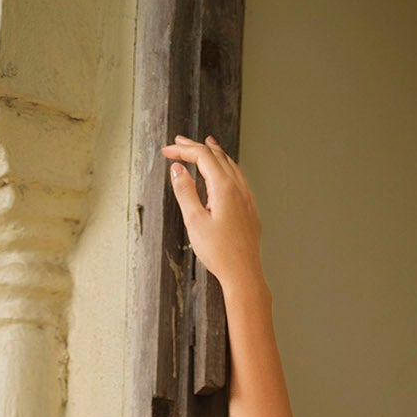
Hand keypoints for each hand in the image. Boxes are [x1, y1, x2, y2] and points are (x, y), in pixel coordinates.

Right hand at [162, 135, 262, 293]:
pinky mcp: (249, 207)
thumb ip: (185, 192)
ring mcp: (246, 196)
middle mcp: (238, 187)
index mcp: (223, 187)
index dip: (182, 150)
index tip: (166, 151)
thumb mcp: (194, 221)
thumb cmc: (219, 252)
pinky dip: (226, 166)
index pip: (202, 156)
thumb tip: (177, 169)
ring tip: (204, 145)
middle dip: (196, 147)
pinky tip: (224, 171)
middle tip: (178, 143)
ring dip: (214, 153)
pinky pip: (238, 176)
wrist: (244, 273)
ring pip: (230, 164)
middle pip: (216, 155)